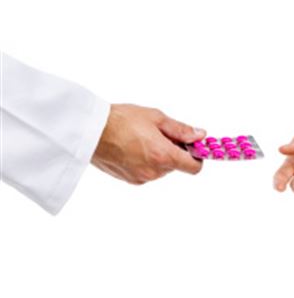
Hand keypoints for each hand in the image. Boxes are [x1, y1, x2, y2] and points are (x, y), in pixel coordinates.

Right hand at [91, 104, 205, 183]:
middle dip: (173, 151)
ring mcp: (140, 178)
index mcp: (163, 156)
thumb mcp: (156, 118)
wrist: (89, 130)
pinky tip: (132, 147)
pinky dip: (145, 162)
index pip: (194, 167)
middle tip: (159, 134)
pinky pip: (146, 172)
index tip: (191, 145)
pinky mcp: (128, 180)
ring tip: (142, 138)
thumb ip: (181, 130)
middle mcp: (153, 172)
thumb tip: (200, 136)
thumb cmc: (121, 120)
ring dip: (158, 156)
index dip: (196, 156)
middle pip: (175, 165)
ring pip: (161, 169)